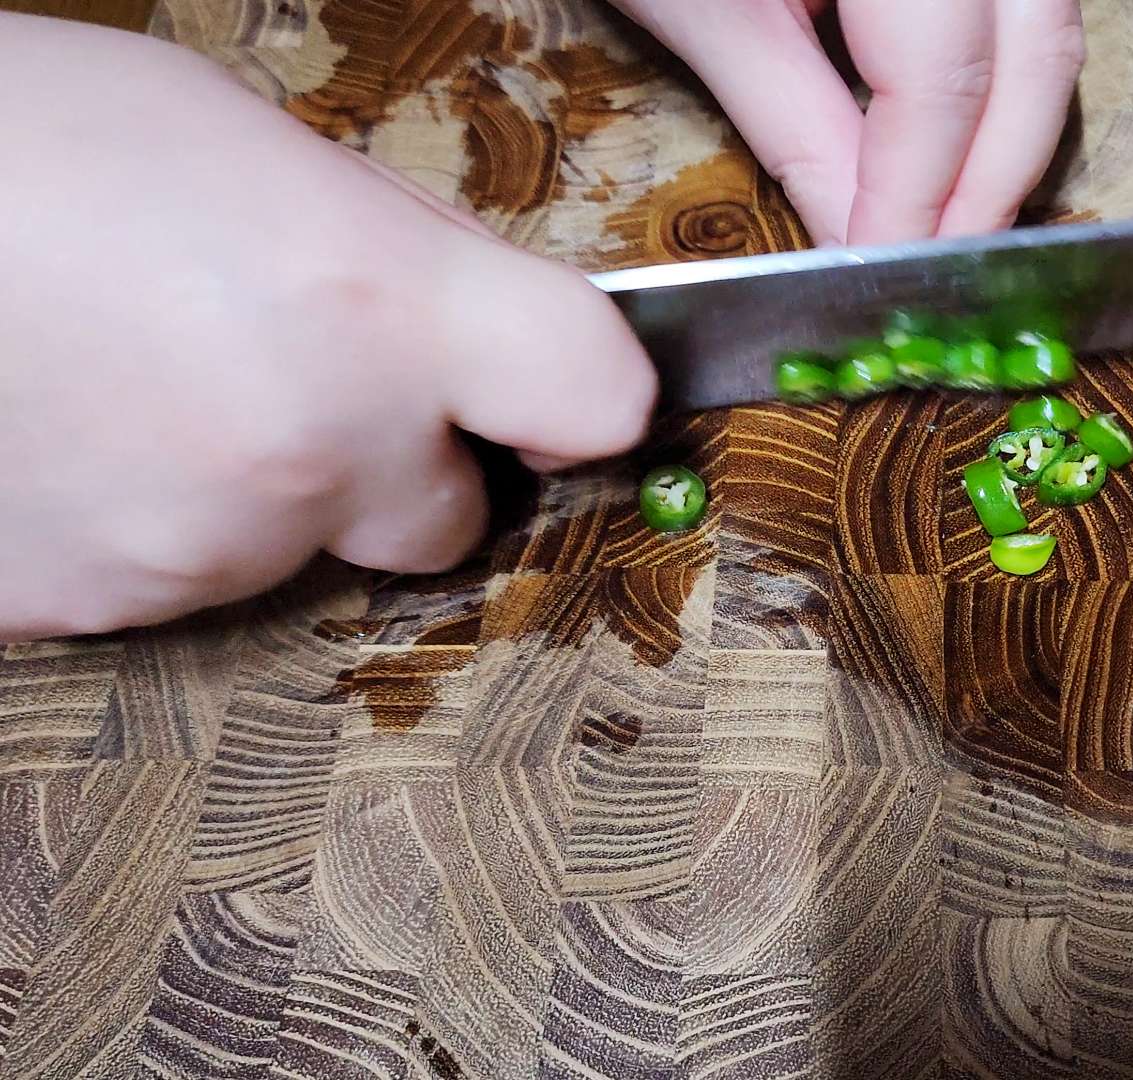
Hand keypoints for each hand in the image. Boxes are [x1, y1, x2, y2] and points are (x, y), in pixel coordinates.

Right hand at [0, 15, 655, 640]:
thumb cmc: (29, 143)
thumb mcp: (250, 146)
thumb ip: (400, 253)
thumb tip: (474, 324)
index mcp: (379, 308)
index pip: (591, 395)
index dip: (583, 395)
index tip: (560, 394)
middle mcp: (317, 449)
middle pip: (451, 517)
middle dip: (399, 465)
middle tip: (294, 380)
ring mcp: (204, 549)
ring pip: (304, 552)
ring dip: (261, 490)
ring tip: (137, 384)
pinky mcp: (95, 611)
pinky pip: (178, 586)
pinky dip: (149, 528)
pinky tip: (77, 440)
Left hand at [620, 0, 1085, 245]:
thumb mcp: (709, 15)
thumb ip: (795, 128)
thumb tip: (858, 239)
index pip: (943, 81)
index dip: (921, 192)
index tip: (890, 269)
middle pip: (1033, 56)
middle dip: (992, 180)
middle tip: (940, 268)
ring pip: (1049, 33)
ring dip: (1011, 139)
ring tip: (952, 221)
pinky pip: (1030, 10)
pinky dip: (1005, 86)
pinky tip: (959, 151)